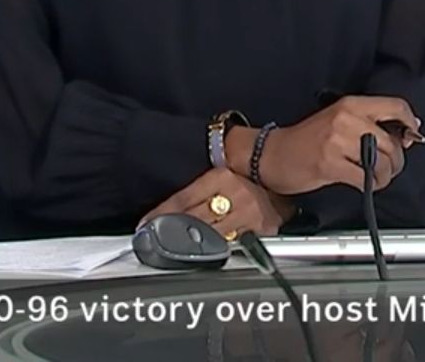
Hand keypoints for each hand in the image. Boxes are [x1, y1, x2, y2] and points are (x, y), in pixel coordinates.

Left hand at [140, 167, 290, 239]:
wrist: (280, 168)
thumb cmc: (245, 169)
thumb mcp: (218, 172)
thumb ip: (197, 190)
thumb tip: (167, 210)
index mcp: (220, 177)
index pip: (182, 200)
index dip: (161, 214)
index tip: (144, 224)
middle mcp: (235, 194)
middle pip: (195, 221)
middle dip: (174, 233)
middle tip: (155, 240)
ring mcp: (250, 215)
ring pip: (213, 237)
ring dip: (194, 245)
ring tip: (175, 252)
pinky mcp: (263, 230)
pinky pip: (236, 244)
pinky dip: (221, 250)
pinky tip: (208, 255)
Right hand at [255, 96, 422, 194]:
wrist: (272, 154)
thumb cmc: (306, 140)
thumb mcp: (339, 122)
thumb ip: (370, 125)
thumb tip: (405, 135)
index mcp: (350, 105)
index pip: (395, 106)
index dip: (410, 122)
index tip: (412, 135)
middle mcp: (346, 119)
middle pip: (392, 141)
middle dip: (397, 160)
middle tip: (390, 167)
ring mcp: (337, 141)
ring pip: (382, 161)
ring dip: (385, 175)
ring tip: (375, 177)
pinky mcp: (330, 164)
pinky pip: (365, 179)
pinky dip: (371, 185)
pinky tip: (364, 184)